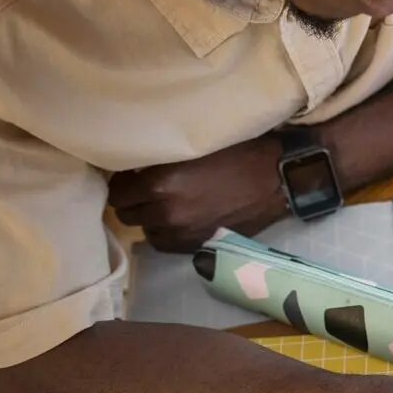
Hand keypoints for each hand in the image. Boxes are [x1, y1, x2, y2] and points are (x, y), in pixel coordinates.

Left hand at [108, 135, 287, 252]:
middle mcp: (166, 212)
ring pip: (145, 229)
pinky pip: (164, 243)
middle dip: (133, 200)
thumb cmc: (235, 153)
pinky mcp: (197, 245)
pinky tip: (178, 219)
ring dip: (150, 218)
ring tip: (165, 205)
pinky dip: (166, 232)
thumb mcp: (189, 147)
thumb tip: (134, 167)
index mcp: (160, 183)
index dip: (124, 182)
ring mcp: (182, 233)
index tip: (134, 175)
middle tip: (147, 189)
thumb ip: (157, 159)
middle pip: (126, 213)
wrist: (274, 179)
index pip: (117, 191)